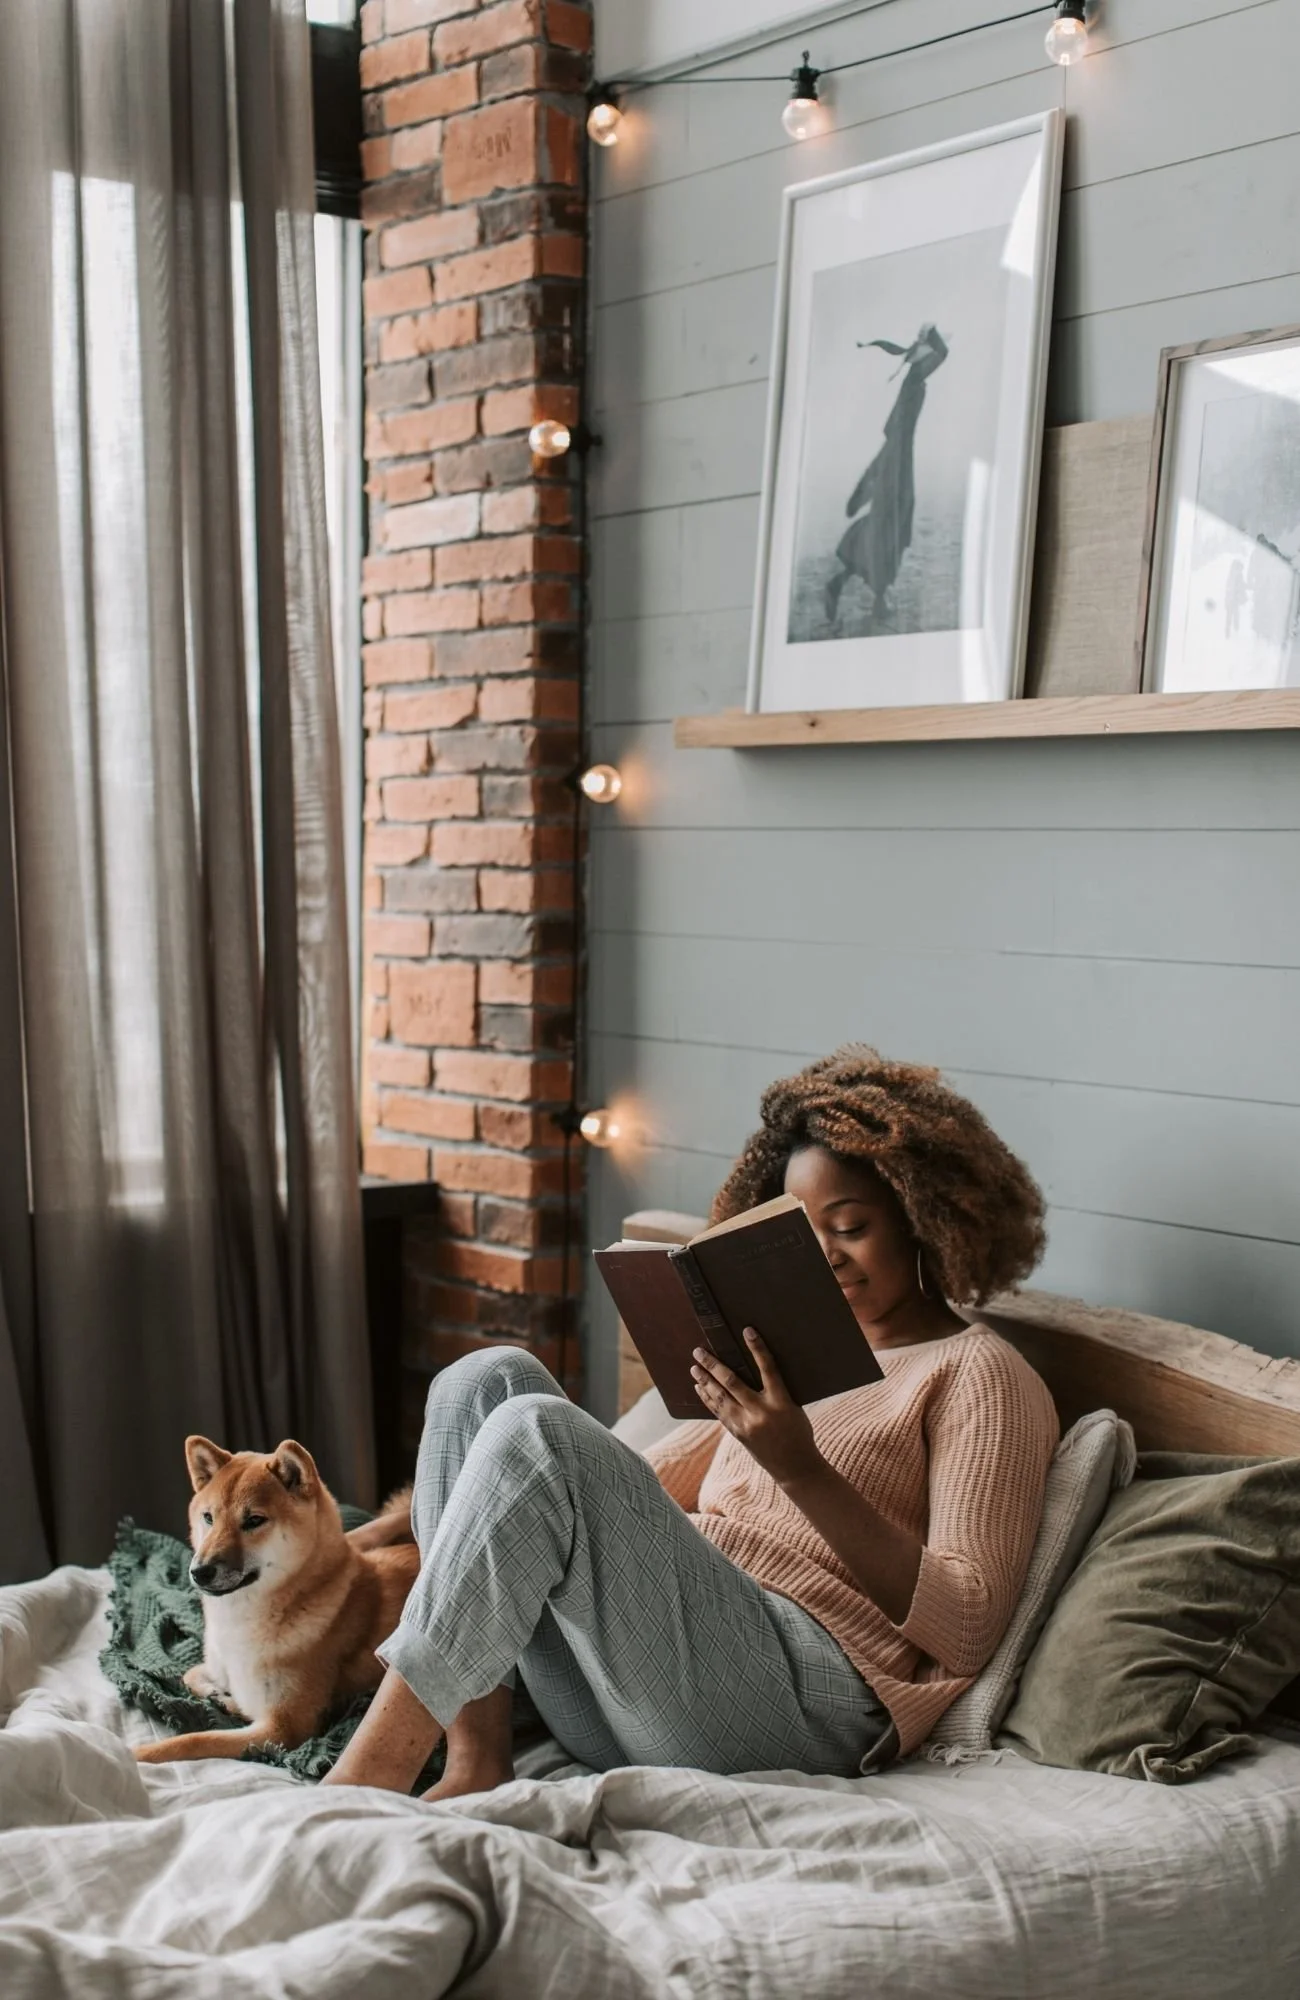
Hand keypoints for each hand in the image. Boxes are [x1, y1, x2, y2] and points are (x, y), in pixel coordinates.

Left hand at [690, 1330, 822, 1489]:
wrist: (795, 1467)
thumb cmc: (798, 1432)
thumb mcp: (793, 1407)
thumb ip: (777, 1390)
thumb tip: (756, 1368)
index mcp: (781, 1402)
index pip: (768, 1369)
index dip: (758, 1348)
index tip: (747, 1331)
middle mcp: (761, 1412)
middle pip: (732, 1383)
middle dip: (713, 1365)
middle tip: (698, 1351)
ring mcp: (747, 1424)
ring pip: (720, 1398)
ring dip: (705, 1380)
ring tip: (694, 1367)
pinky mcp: (738, 1434)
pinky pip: (719, 1412)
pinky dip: (708, 1398)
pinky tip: (700, 1388)